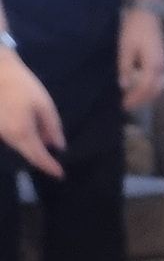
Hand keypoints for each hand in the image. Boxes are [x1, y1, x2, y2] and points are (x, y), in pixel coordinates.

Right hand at [0, 48, 65, 178]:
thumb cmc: (22, 85)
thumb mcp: (44, 105)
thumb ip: (52, 128)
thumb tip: (58, 146)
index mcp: (22, 133)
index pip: (38, 157)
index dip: (50, 167)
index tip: (60, 174)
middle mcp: (8, 137)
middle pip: (27, 154)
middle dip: (42, 159)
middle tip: (55, 161)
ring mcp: (0, 132)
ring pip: (19, 146)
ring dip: (32, 147)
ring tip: (45, 142)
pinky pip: (12, 137)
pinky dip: (23, 138)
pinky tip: (31, 128)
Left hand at [118, 7, 163, 111]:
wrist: (147, 14)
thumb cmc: (134, 29)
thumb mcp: (125, 47)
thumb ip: (125, 67)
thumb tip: (124, 85)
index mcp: (153, 65)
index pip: (145, 88)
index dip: (135, 98)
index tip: (124, 105)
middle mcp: (162, 68)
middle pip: (154, 91)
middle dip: (142, 100)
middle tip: (128, 106)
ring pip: (158, 87)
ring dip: (146, 96)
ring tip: (133, 100)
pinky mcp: (162, 62)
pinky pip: (158, 81)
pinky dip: (150, 89)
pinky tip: (140, 89)